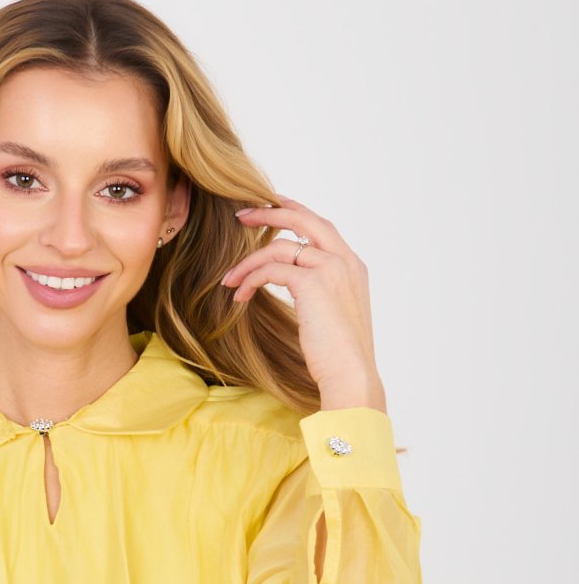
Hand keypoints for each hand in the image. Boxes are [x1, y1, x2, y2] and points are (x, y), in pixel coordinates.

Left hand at [221, 194, 386, 409]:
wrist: (352, 376)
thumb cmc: (340, 357)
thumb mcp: (334, 316)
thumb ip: (322, 293)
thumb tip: (300, 289)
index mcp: (353, 266)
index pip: (321, 226)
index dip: (294, 213)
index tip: (270, 207)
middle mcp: (345, 261)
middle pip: (304, 219)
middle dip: (269, 212)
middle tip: (241, 215)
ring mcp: (331, 269)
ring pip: (280, 247)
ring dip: (248, 261)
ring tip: (229, 280)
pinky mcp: (313, 283)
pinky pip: (271, 270)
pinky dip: (251, 279)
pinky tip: (240, 296)